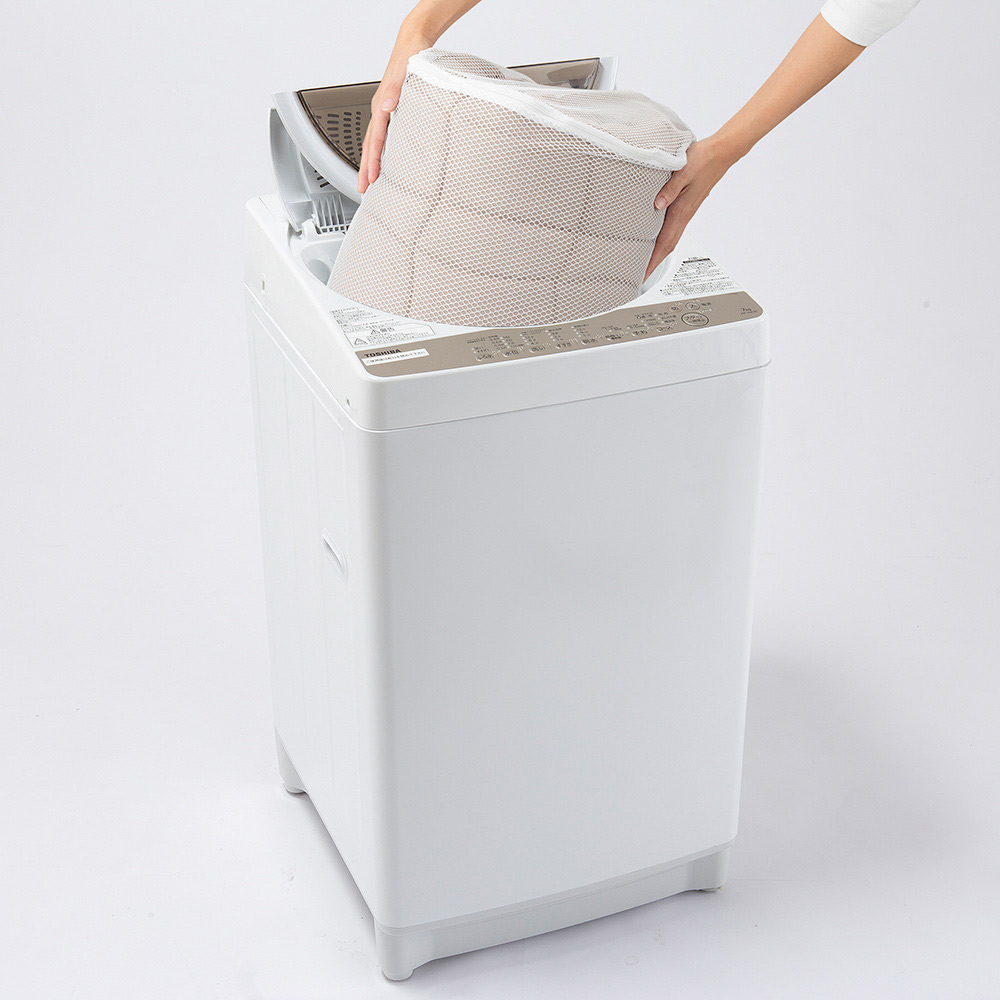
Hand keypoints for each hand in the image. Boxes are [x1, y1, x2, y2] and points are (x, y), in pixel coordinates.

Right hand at [358, 24, 433, 192]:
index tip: (373, 178)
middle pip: (370, 145)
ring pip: (374, 142)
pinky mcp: (392, 110)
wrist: (413, 43)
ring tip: (369, 179)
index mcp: (382, 106)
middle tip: (363, 188)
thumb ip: (396, 90)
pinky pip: (383, 135)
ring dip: (370, 162)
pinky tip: (383, 159)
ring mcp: (386, 111)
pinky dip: (380, 150)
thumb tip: (388, 107)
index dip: (374, 160)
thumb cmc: (411, 57)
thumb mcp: (405, 72)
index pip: (376, 140)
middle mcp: (381, 110)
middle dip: (366, 168)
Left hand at [644, 135, 742, 279]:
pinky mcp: (687, 206)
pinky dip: (665, 239)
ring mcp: (686, 212)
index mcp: (682, 210)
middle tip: (640, 276)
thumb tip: (657, 205)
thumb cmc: (702, 160)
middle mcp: (684, 215)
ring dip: (659, 253)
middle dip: (654, 263)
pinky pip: (674, 229)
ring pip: (671, 238)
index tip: (643, 274)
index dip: (653, 260)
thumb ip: (669, 189)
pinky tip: (657, 240)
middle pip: (668, 246)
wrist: (720, 153)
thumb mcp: (682, 171)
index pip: (665, 242)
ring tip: (646, 262)